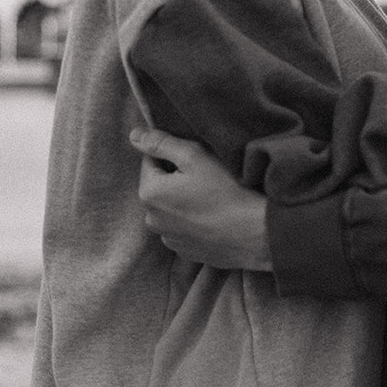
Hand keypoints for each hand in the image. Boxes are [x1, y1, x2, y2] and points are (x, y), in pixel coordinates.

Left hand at [128, 128, 272, 269]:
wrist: (252, 233)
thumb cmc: (224, 191)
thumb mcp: (194, 156)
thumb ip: (161, 143)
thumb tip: (135, 135)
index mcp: (149, 193)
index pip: (150, 161)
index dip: (174, 157)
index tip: (197, 162)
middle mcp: (151, 218)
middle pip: (159, 186)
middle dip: (176, 180)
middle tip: (206, 179)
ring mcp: (168, 238)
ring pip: (170, 208)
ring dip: (183, 201)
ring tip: (211, 200)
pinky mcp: (184, 250)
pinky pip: (182, 228)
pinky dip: (193, 221)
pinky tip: (213, 217)